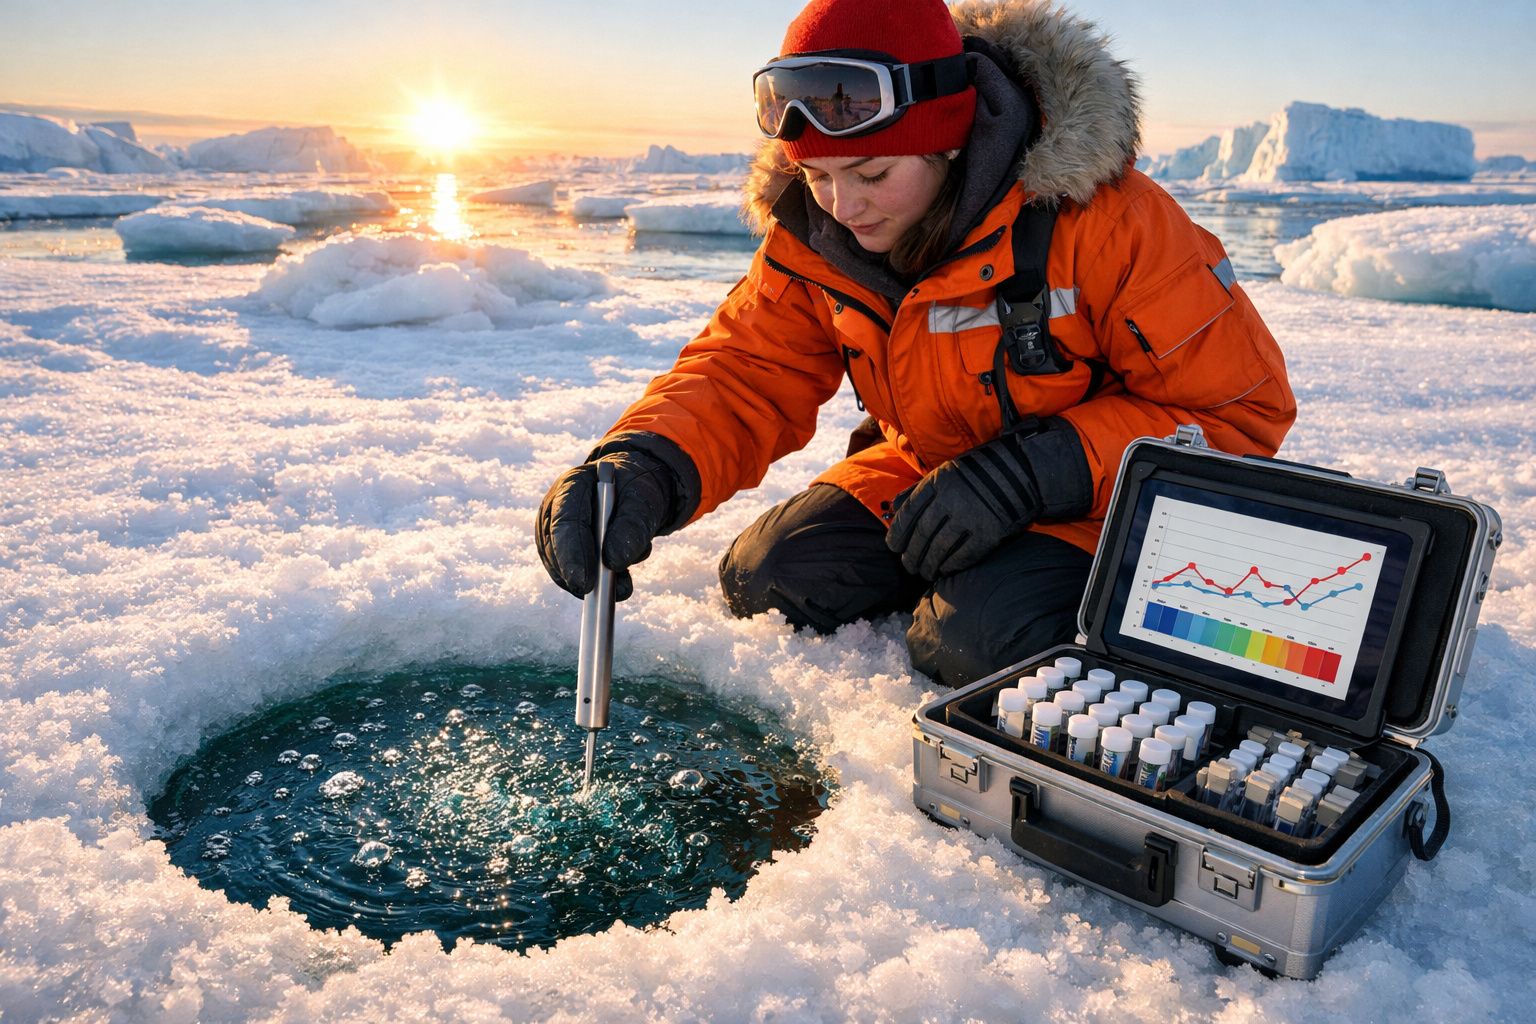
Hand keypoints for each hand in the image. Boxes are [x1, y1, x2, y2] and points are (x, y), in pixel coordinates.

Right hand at [536, 448, 679, 600]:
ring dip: (591, 580)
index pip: (564, 521)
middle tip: (603, 598)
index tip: (586, 582)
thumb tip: (613, 561)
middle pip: (554, 548)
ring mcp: (554, 532)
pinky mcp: (563, 552)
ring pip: (560, 567)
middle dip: (578, 575)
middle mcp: (555, 509)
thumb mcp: (644, 502)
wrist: (635, 493)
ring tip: (625, 584)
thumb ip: (631, 526)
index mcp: (572, 486)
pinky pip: (571, 575)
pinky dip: (595, 584)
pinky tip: (619, 584)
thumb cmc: (637, 491)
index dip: (572, 554)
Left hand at [885, 419, 1090, 578]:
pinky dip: (950, 566)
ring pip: (940, 549)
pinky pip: (963, 556)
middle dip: (911, 554)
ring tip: (924, 572)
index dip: (898, 533)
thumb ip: (920, 489)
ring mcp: (969, 518)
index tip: (893, 547)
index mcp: (937, 482)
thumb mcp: (945, 471)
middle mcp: (950, 500)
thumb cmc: (978, 472)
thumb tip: (895, 507)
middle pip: (922, 534)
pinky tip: (944, 571)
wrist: (1021, 471)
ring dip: (928, 564)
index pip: (908, 513)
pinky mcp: (987, 533)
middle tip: (908, 565)